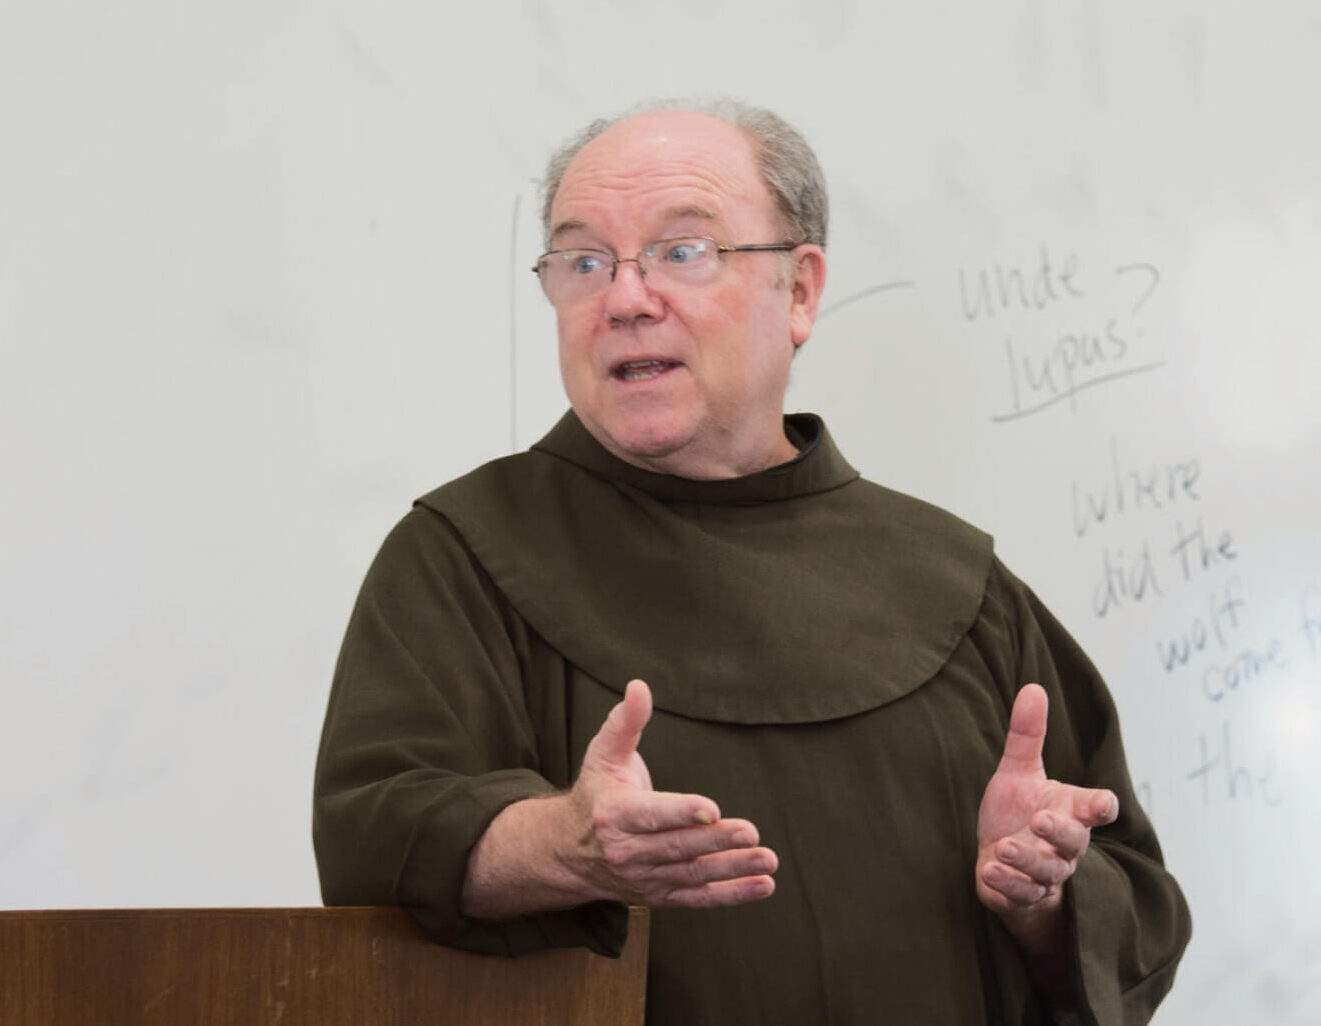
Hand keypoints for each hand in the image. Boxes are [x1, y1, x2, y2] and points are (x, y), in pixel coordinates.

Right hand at [565, 679, 777, 907]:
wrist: (568, 852)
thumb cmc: (597, 792)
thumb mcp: (603, 754)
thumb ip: (625, 722)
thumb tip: (639, 687)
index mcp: (615, 814)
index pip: (651, 814)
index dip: (681, 812)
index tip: (712, 809)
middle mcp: (627, 851)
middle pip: (678, 847)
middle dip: (716, 841)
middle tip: (751, 831)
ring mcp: (644, 878)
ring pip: (692, 875)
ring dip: (732, 869)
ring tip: (767, 858)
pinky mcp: (659, 896)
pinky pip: (698, 899)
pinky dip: (731, 895)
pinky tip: (763, 884)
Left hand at [975, 684, 1117, 927]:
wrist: (999, 861)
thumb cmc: (1016, 813)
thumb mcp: (1018, 772)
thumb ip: (1027, 735)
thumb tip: (1033, 687)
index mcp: (1070, 812)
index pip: (1096, 809)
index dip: (1101, 806)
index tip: (1102, 803)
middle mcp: (1063, 846)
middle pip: (1075, 842)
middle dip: (1060, 832)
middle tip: (1040, 819)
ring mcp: (1044, 873)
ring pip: (1047, 871)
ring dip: (1026, 859)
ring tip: (1003, 846)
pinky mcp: (1021, 894)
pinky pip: (1021, 894)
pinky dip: (1008, 884)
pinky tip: (990, 870)